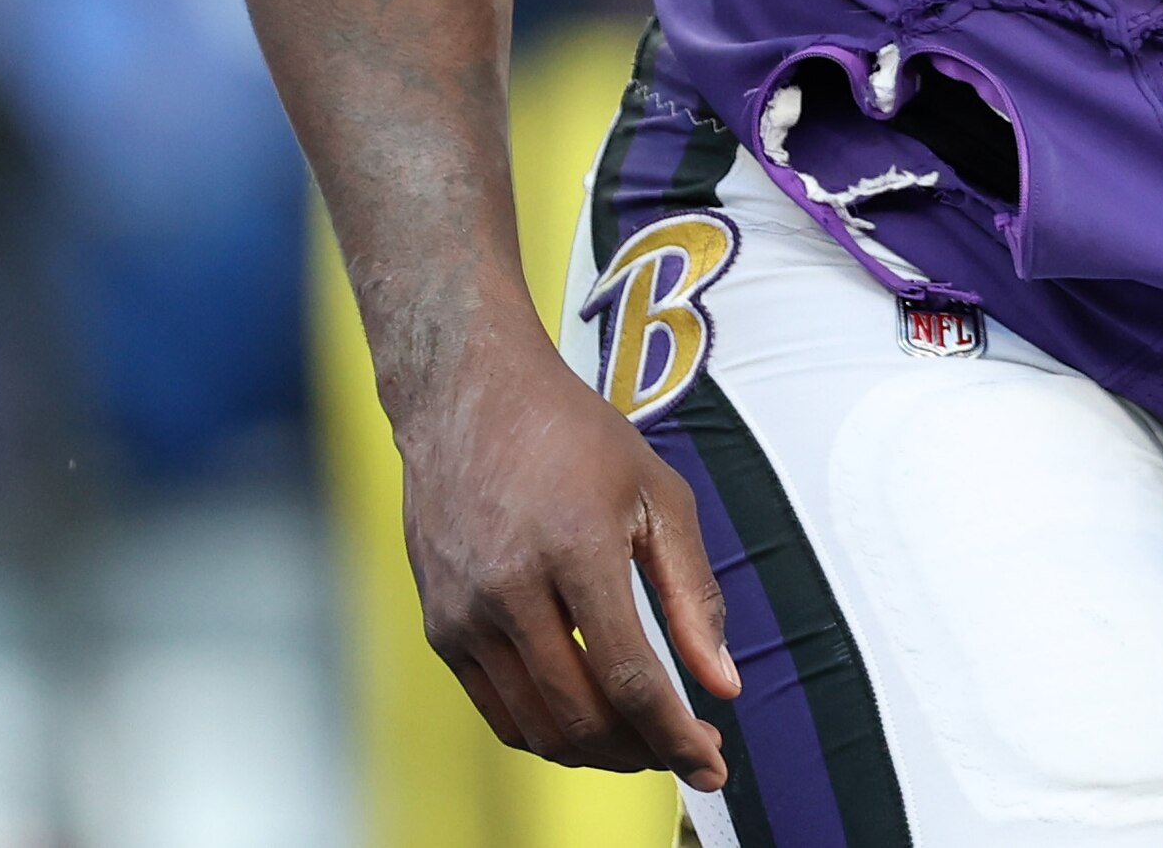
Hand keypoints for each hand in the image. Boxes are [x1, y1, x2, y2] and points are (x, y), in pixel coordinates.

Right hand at [398, 341, 742, 785]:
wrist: (468, 398)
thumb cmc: (574, 437)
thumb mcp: (657, 495)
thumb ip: (693, 593)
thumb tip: (724, 684)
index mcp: (573, 549)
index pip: (629, 675)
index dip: (675, 734)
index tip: (712, 764)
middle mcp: (508, 589)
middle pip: (579, 715)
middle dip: (642, 752)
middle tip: (686, 753)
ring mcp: (463, 614)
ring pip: (535, 726)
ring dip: (598, 752)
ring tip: (646, 743)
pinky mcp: (438, 628)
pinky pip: (497, 710)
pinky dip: (548, 730)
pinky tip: (590, 720)